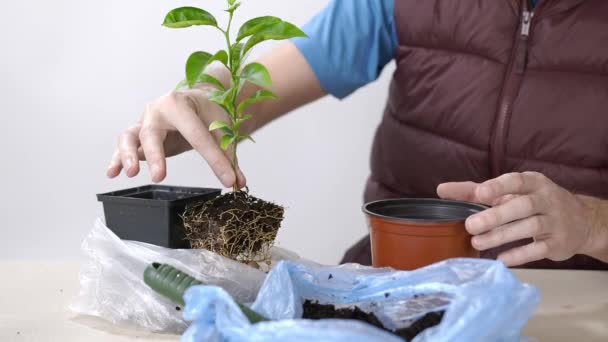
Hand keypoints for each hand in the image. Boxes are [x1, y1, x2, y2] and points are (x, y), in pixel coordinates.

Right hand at [106, 88, 245, 186]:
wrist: (195, 101)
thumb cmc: (207, 114)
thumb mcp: (222, 131)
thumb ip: (229, 158)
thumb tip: (238, 184)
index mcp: (181, 104)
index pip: (198, 135)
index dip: (215, 160)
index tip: (228, 180)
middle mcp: (157, 110)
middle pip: (152, 132)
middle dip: (156, 155)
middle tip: (160, 177)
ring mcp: (144, 122)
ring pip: (129, 136)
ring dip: (127, 155)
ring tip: (131, 173)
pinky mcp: (137, 136)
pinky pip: (124, 147)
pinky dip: (117, 160)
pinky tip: (112, 173)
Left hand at [437, 172, 604, 265]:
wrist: (582, 222)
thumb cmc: (534, 203)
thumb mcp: (510, 192)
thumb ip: (475, 191)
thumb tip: (441, 189)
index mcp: (533, 182)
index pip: (516, 181)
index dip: (499, 186)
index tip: (480, 193)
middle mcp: (547, 199)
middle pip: (522, 206)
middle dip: (495, 216)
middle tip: (470, 226)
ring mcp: (555, 221)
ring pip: (529, 228)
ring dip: (502, 236)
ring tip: (477, 243)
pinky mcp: (558, 243)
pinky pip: (538, 250)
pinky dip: (519, 255)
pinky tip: (501, 260)